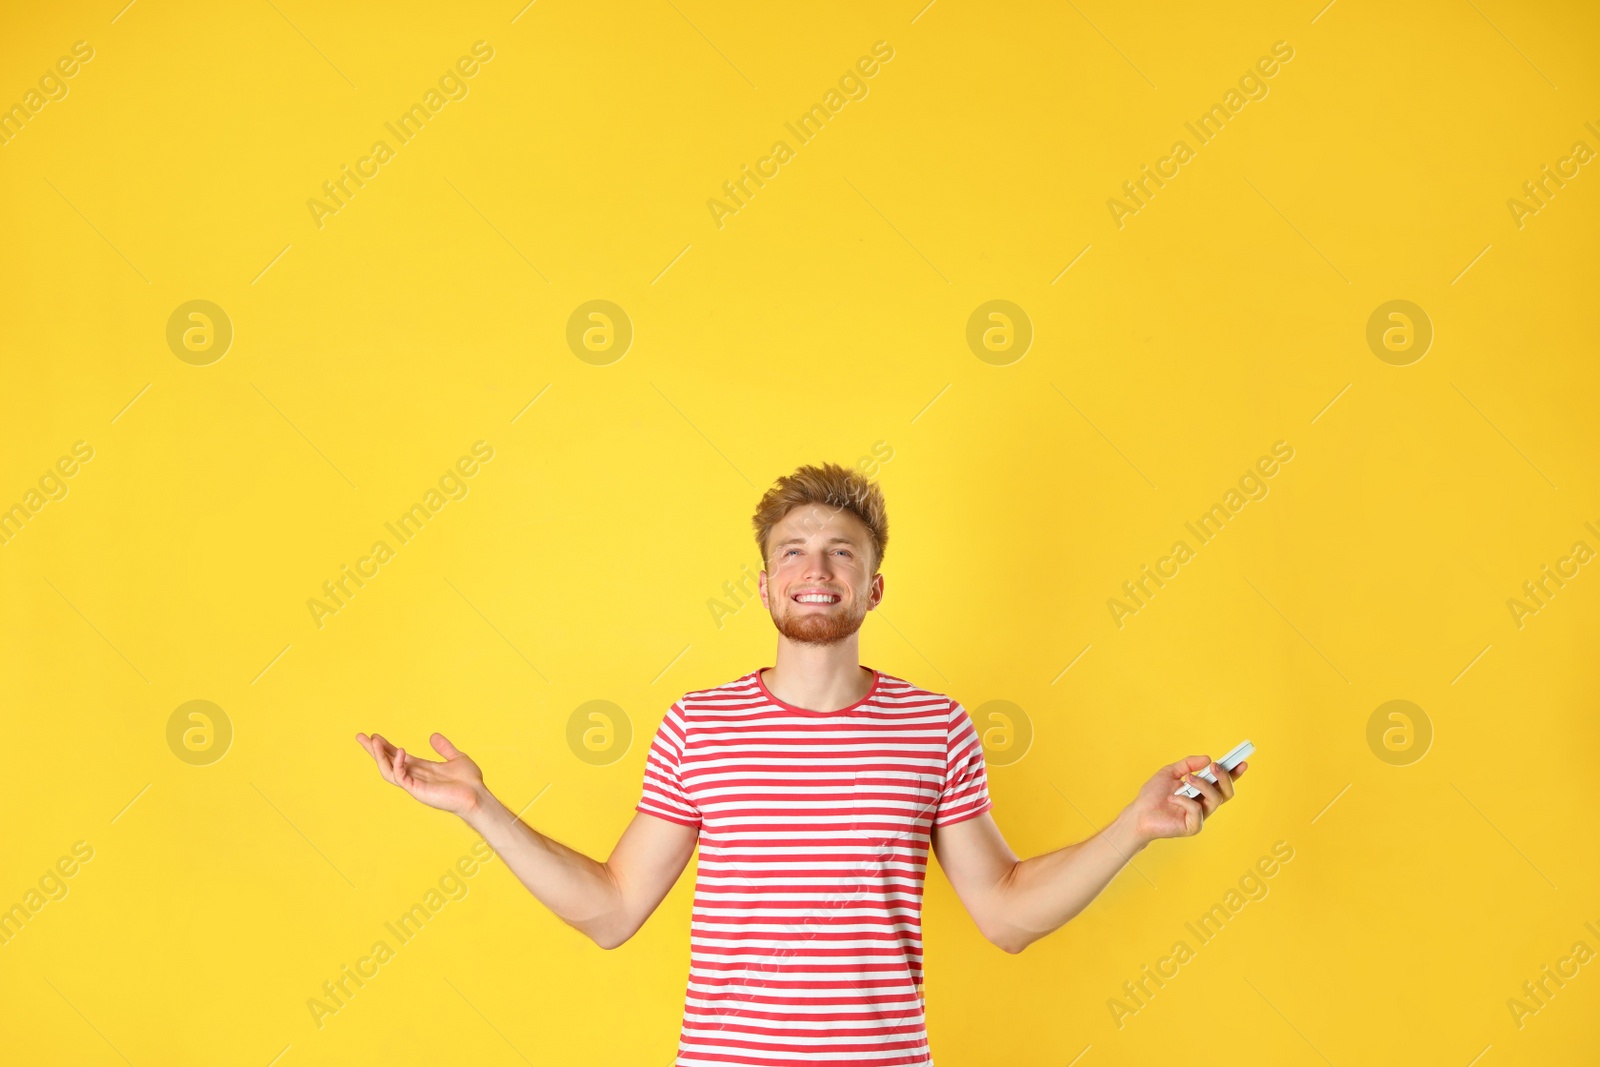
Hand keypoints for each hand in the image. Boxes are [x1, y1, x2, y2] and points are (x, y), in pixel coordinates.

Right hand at [356, 731, 486, 816]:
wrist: (477, 796)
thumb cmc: (469, 782)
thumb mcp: (456, 758)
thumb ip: (444, 748)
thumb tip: (433, 735)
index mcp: (421, 769)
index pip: (398, 756)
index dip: (386, 746)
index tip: (374, 735)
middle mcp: (415, 777)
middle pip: (387, 762)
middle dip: (373, 750)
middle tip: (360, 736)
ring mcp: (414, 785)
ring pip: (388, 771)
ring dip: (379, 756)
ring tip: (372, 741)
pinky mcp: (417, 790)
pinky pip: (401, 777)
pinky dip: (397, 764)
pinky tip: (399, 750)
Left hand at [1124, 754, 1246, 844]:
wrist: (1138, 813)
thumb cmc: (1153, 795)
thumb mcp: (1171, 772)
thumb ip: (1188, 764)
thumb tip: (1208, 758)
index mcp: (1201, 791)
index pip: (1223, 783)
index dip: (1234, 774)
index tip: (1241, 761)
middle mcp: (1204, 804)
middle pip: (1227, 792)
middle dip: (1224, 777)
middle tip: (1215, 766)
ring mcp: (1200, 816)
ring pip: (1215, 799)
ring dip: (1203, 785)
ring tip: (1187, 779)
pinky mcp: (1193, 826)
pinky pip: (1197, 811)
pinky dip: (1185, 801)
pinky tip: (1173, 799)